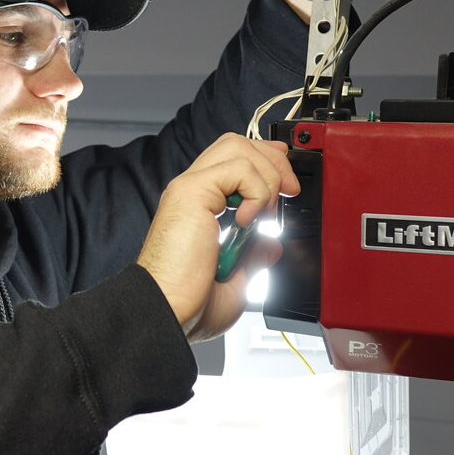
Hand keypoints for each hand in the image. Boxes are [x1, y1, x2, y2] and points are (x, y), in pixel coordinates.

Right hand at [137, 134, 298, 343]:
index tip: (286, 187)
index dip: (266, 163)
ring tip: (263, 213)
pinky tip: (248, 220)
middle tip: (286, 194)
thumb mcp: (236, 281)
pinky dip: (256, 191)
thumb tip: (271, 244)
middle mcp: (193, 191)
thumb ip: (253, 257)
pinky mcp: (191, 191)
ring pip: (238, 146)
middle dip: (272, 162)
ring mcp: (189, 188)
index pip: (235, 160)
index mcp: (200, 207)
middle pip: (237, 143)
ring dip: (266, 177)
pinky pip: (238, 168)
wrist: (167, 311)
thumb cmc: (188, 304)